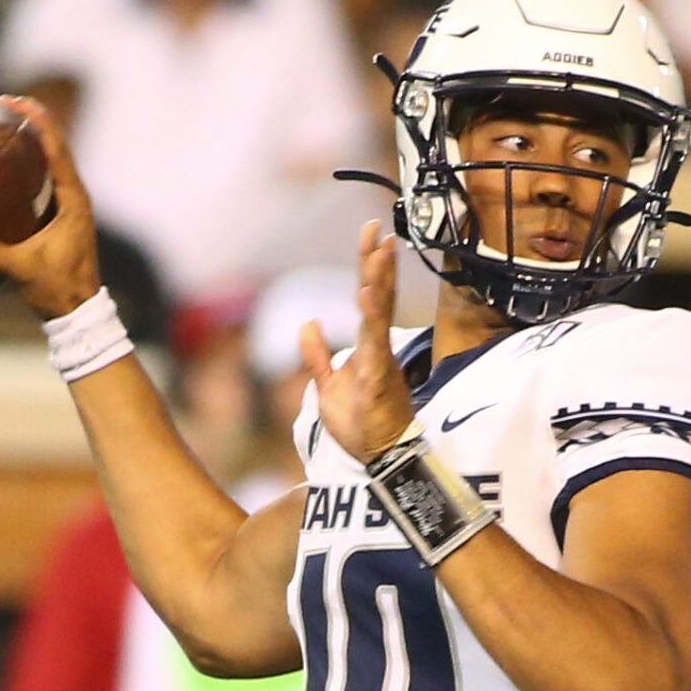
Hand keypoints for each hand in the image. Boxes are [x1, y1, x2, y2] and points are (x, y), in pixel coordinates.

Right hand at [0, 95, 101, 319]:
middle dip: (33, 122)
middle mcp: (74, 199)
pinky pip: (40, 183)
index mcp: (74, 202)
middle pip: (56, 147)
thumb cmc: (57, 290)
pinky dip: (23, 168)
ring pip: (50, 163)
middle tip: (6, 102)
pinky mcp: (58, 218)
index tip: (17, 102)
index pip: (58, 151)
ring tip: (3, 123)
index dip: (40, 123)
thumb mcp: (22, 272)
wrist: (78, 313)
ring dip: (30, 142)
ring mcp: (67, 207)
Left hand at [299, 220, 414, 464]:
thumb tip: (308, 322)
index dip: (370, 266)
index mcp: (369, 346)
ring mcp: (381, 361)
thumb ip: (317, 354)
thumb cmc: (360, 425)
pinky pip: (376, 343)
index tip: (372, 235)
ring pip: (380, 315)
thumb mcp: (328, 385)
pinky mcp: (380, 378)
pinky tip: (365, 295)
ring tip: (378, 252)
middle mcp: (378, 348)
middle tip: (378, 230)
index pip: (369, 298)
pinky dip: (371, 318)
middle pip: (379, 297)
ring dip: (378, 282)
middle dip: (377, 263)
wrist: (377, 459)